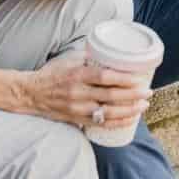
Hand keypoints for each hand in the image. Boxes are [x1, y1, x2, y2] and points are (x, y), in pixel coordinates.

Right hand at [21, 52, 151, 128]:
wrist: (30, 93)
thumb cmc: (52, 73)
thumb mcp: (69, 60)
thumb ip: (89, 58)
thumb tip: (112, 54)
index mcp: (78, 75)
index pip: (105, 77)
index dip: (124, 80)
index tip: (139, 79)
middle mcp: (78, 93)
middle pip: (111, 96)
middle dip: (133, 95)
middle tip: (148, 92)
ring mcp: (78, 108)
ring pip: (108, 112)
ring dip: (129, 110)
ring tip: (143, 106)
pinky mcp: (77, 119)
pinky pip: (100, 124)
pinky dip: (117, 122)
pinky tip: (130, 119)